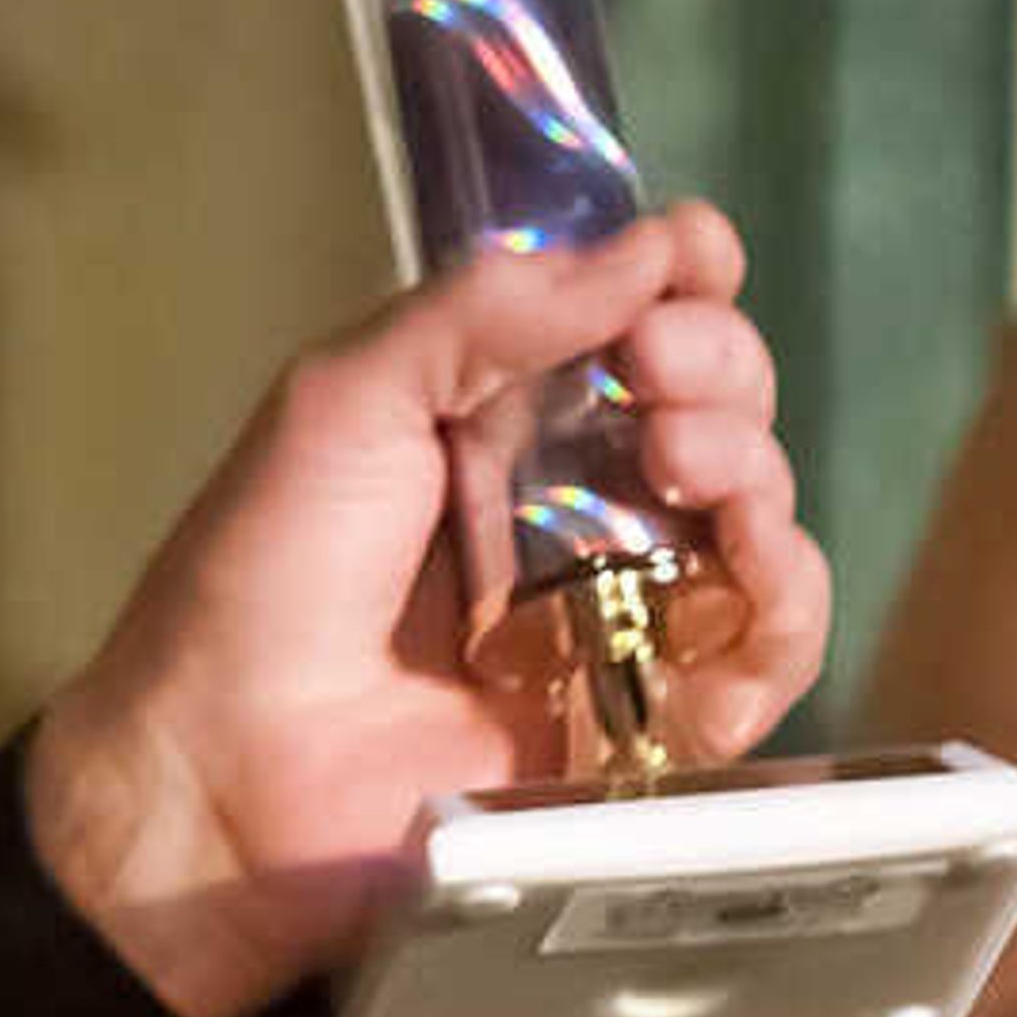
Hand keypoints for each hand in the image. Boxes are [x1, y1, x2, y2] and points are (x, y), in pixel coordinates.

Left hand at [24, 206, 829, 1016]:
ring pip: (753, 516)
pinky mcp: (655, 722)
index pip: (630, 322)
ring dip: (751, 468)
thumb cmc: (265, 571)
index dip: (683, 281)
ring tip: (684, 464)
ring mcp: (619, 609)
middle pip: (712, 406)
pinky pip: (765, 651)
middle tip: (658, 375)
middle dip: (715, 365)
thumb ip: (484, 314)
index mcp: (496, 412)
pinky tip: (750, 563)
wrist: (231, 770)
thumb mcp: (347, 399)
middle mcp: (573, 498)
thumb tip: (651, 246)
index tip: (698, 259)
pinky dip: (786, 597)